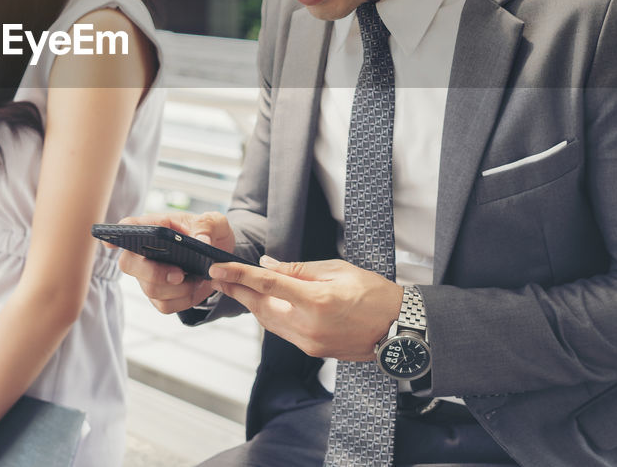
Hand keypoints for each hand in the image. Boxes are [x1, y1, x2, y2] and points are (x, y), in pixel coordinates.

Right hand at [113, 212, 235, 314]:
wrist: (221, 258)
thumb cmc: (210, 234)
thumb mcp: (215, 223)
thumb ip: (208, 226)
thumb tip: (201, 241)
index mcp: (154, 227)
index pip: (127, 227)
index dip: (116, 234)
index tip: (110, 243)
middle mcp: (144, 252)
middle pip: (128, 264)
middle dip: (152, 273)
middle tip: (179, 274)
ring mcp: (149, 276)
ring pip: (149, 289)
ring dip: (176, 289)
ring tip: (196, 279)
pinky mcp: (160, 296)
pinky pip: (164, 305)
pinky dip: (183, 300)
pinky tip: (194, 288)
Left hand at [207, 257, 403, 360]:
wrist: (398, 328)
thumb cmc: (374, 294)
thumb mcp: (337, 269)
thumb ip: (298, 268)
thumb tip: (267, 265)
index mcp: (317, 300)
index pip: (268, 283)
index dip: (239, 275)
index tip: (218, 268)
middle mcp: (309, 325)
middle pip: (261, 306)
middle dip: (237, 291)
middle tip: (218, 277)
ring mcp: (309, 342)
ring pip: (268, 321)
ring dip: (251, 303)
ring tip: (235, 287)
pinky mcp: (312, 350)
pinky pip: (281, 331)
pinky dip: (269, 315)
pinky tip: (263, 302)